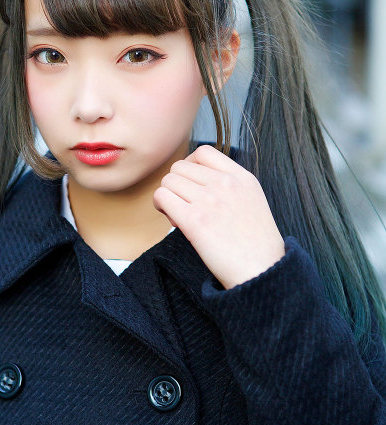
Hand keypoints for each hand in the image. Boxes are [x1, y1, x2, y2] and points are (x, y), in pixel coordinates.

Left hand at [153, 144, 285, 288]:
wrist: (262, 272)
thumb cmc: (255, 245)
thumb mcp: (252, 202)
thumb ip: (229, 186)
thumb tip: (194, 182)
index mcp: (242, 177)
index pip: (203, 152)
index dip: (189, 167)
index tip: (191, 185)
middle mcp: (226, 183)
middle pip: (180, 167)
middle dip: (177, 185)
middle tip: (186, 207)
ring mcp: (210, 200)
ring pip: (168, 181)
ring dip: (168, 197)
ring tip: (181, 216)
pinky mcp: (194, 220)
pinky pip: (162, 197)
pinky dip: (161, 206)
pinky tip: (174, 221)